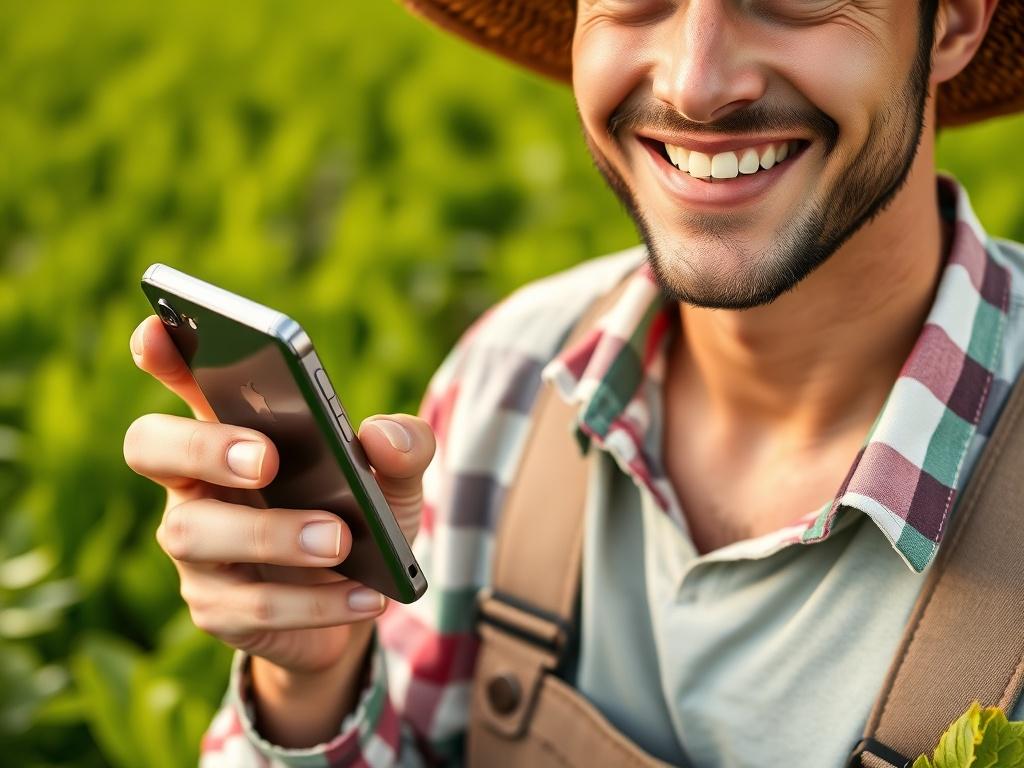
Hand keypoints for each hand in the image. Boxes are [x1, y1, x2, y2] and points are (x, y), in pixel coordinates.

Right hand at [123, 315, 435, 676]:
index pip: (180, 376)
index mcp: (234, 426)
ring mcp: (197, 545)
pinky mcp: (215, 607)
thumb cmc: (364, 517)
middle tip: (267, 459)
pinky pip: (249, 606)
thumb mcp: (397, 478)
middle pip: (150, 446)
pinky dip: (314, 600)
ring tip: (340, 539)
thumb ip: (405, 446)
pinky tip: (365, 594)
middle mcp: (197, 480)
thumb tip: (380, 435)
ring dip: (273, 535)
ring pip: (195, 533)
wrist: (364, 599)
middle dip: (201, 445)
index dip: (160, 350)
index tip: (159, 329)